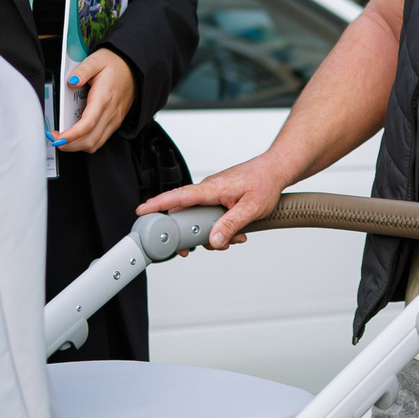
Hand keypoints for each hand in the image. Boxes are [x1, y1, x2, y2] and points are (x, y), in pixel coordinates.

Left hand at [55, 49, 132, 154]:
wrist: (134, 68)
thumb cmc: (115, 64)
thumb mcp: (96, 60)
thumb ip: (82, 70)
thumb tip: (70, 81)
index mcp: (104, 98)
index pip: (88, 123)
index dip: (72, 134)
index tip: (58, 137)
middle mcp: (111, 113)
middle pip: (90, 139)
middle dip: (69, 145)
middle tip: (54, 138)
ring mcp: (114, 120)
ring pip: (95, 143)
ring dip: (76, 146)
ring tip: (62, 139)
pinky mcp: (115, 123)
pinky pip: (100, 140)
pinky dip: (85, 142)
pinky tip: (75, 136)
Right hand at [137, 156, 285, 248]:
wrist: (276, 170)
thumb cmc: (265, 182)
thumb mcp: (250, 209)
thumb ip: (230, 225)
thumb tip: (214, 241)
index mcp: (212, 188)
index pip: (178, 196)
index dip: (158, 204)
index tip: (142, 211)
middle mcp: (209, 189)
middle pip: (187, 214)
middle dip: (194, 234)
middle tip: (200, 247)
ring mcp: (213, 194)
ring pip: (201, 219)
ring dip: (213, 233)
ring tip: (234, 238)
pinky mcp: (219, 198)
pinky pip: (211, 216)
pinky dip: (220, 227)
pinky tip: (236, 233)